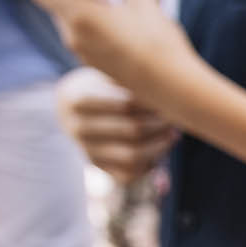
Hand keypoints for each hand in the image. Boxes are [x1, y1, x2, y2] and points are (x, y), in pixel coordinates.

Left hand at [30, 0, 204, 117]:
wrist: (174, 87)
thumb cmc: (158, 42)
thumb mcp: (144, 0)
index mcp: (79, 15)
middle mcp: (73, 35)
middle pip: (56, 4)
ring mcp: (83, 53)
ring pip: (71, 23)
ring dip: (85, 11)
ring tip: (114, 6)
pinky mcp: (95, 65)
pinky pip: (84, 40)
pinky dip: (94, 29)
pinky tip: (121, 29)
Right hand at [55, 68, 175, 181]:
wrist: (69, 109)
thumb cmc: (98, 86)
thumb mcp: (106, 73)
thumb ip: (129, 79)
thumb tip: (166, 89)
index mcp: (77, 99)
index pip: (125, 104)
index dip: (152, 103)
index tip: (168, 98)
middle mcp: (77, 127)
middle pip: (132, 130)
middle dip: (159, 124)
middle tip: (176, 116)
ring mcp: (86, 149)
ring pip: (133, 155)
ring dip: (160, 146)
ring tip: (173, 133)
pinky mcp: (97, 166)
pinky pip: (130, 173)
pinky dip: (149, 163)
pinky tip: (160, 148)